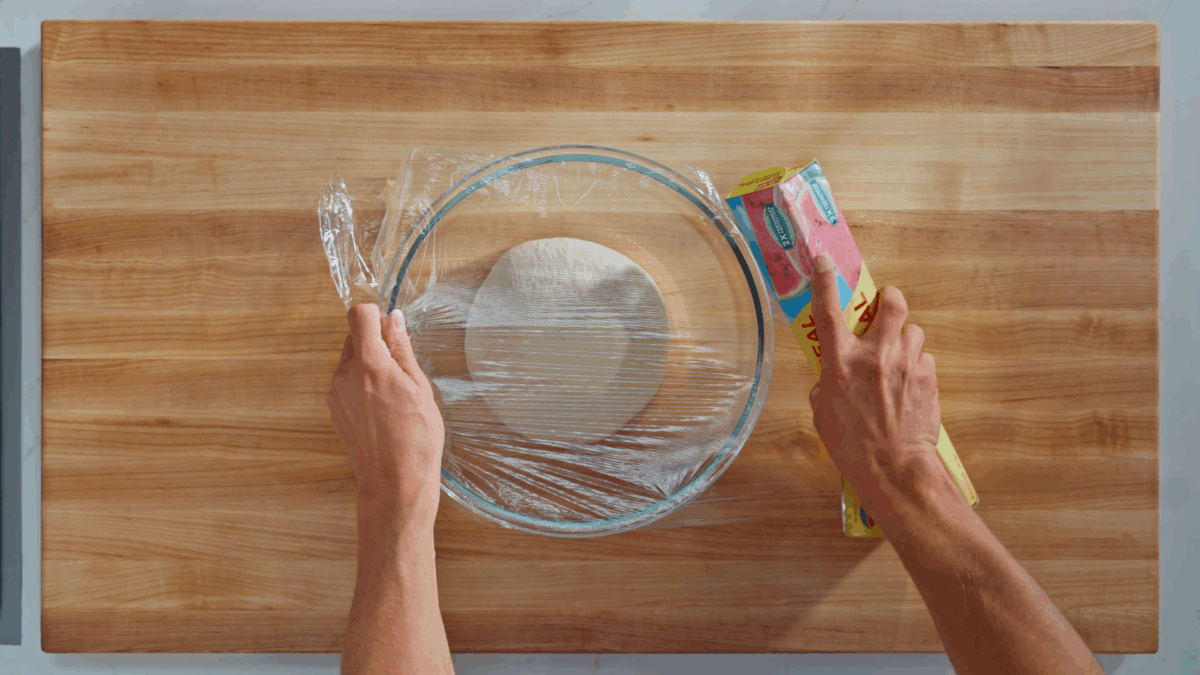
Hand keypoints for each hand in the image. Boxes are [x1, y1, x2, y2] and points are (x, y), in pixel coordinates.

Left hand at [327, 303, 445, 525]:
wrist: (395, 481)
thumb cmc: (416, 436)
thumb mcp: (418, 387)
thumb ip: (401, 349)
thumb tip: (393, 318)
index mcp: (369, 364)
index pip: (358, 315)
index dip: (375, 316)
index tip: (391, 331)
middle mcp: (344, 375)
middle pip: (353, 338)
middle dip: (375, 343)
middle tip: (400, 369)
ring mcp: (335, 394)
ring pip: (349, 362)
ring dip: (368, 366)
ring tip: (393, 395)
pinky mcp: (334, 410)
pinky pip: (346, 383)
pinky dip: (361, 386)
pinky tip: (382, 409)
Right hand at [807, 253, 943, 507]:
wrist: (895, 468)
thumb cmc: (853, 446)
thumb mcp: (823, 413)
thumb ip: (828, 384)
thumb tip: (833, 376)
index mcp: (840, 364)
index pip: (828, 312)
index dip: (824, 281)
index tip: (823, 260)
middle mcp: (874, 356)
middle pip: (892, 304)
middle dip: (889, 299)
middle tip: (884, 306)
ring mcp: (906, 364)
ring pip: (912, 331)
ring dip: (904, 339)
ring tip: (897, 359)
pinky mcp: (928, 376)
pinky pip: (923, 358)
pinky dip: (916, 365)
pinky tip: (908, 386)